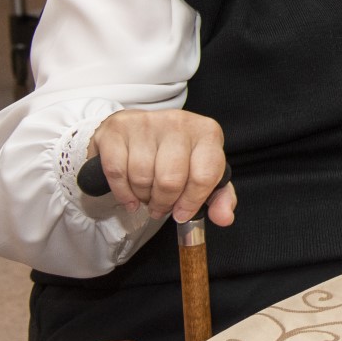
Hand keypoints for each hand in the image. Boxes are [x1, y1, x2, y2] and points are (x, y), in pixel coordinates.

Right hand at [89, 109, 236, 224]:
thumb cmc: (179, 156)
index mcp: (207, 133)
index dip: (191, 202)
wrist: (144, 131)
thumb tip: (224, 218)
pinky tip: (129, 196)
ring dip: (143, 197)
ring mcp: (147, 122)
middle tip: (160, 208)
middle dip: (163, 203)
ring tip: (147, 196)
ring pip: (142, 177)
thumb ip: (221, 198)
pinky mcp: (118, 128)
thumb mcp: (207, 173)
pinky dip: (122, 192)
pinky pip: (117, 171)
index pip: (203, 176)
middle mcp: (179, 123)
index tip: (181, 214)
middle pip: (170, 180)